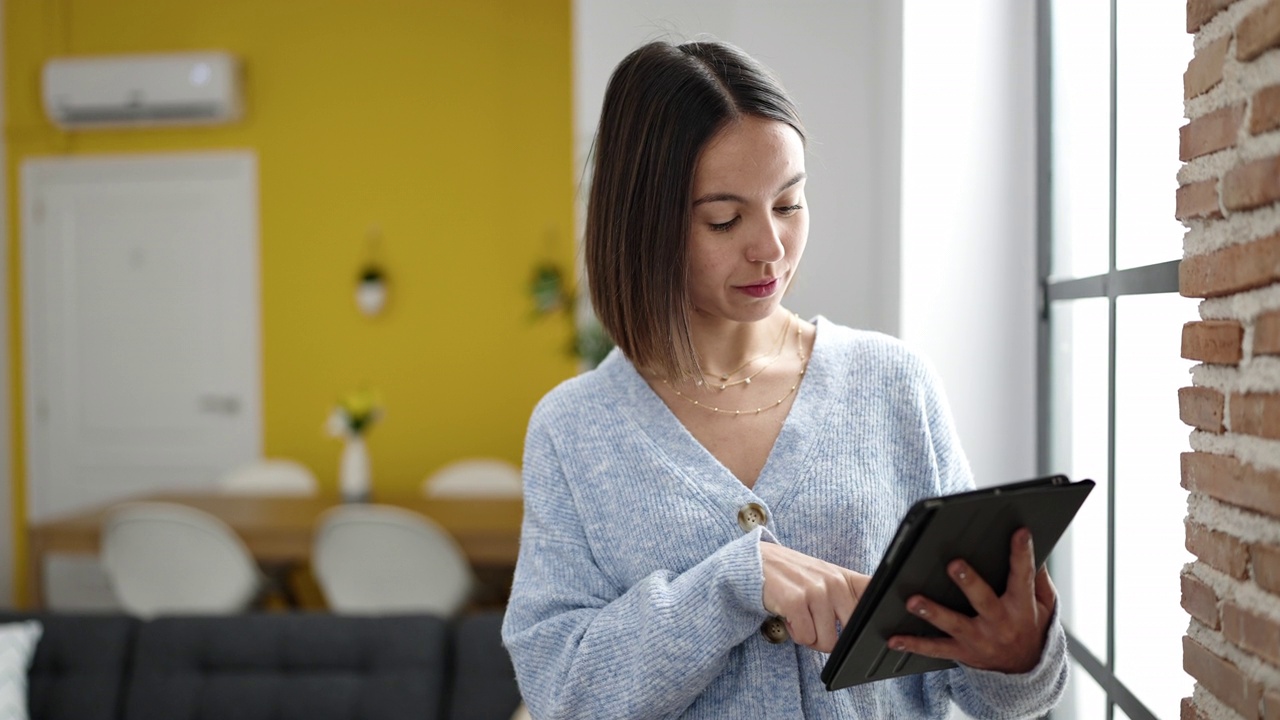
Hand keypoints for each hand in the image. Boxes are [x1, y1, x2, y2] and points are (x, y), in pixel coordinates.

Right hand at [760, 543, 870, 652]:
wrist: (757, 562)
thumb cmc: (794, 575)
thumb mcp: (827, 577)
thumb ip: (849, 594)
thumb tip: (869, 622)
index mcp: (846, 578)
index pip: (875, 597)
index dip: (879, 618)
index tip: (878, 630)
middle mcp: (835, 583)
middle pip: (851, 634)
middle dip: (834, 639)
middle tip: (817, 625)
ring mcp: (816, 591)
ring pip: (827, 642)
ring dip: (810, 637)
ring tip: (801, 618)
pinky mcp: (795, 601)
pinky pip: (805, 638)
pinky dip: (795, 634)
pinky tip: (789, 616)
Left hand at [887, 527, 1055, 673]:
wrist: (1026, 671)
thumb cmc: (1031, 627)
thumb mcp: (1046, 605)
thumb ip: (1038, 578)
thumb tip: (1034, 550)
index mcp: (1021, 606)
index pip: (1023, 576)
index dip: (1022, 554)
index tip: (1019, 532)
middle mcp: (999, 622)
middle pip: (983, 600)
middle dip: (968, 582)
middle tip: (954, 564)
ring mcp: (979, 638)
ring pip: (954, 624)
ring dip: (932, 612)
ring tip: (913, 601)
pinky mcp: (962, 652)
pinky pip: (935, 648)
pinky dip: (914, 644)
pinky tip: (894, 639)